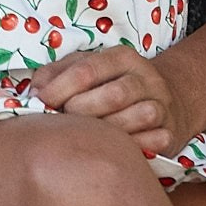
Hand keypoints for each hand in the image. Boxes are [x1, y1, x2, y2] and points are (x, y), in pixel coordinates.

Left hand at [29, 46, 198, 156]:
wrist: (168, 99)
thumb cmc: (113, 83)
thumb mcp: (87, 67)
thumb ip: (57, 73)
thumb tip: (34, 90)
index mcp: (122, 57)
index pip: (88, 70)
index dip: (60, 87)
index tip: (42, 101)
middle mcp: (146, 78)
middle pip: (113, 94)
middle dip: (82, 110)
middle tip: (64, 121)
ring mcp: (162, 105)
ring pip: (137, 117)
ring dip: (107, 130)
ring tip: (87, 136)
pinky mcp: (171, 133)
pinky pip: (154, 141)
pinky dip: (133, 146)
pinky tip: (114, 148)